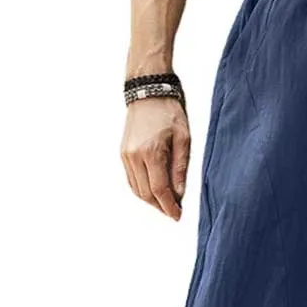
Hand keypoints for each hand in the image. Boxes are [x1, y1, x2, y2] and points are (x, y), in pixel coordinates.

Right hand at [121, 97, 189, 219]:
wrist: (147, 91)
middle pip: (146, 194)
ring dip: (151, 200)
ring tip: (166, 204)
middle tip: (174, 212)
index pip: (159, 190)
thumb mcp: (183, 139)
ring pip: (137, 189)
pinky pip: (131, 180)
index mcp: (151, 152)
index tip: (177, 216)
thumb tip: (179, 193)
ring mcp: (126, 156)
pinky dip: (142, 190)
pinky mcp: (123, 154)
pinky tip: (154, 191)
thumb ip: (180, 168)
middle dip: (160, 206)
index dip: (169, 206)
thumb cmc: (168, 111)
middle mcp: (134, 156)